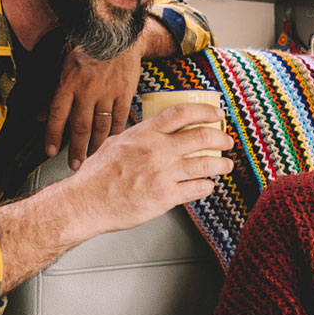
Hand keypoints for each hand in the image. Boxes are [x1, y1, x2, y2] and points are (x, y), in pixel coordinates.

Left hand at [44, 45, 140, 168]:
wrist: (117, 36)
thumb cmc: (87, 52)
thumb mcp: (63, 68)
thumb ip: (51, 94)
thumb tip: (38, 117)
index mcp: (68, 82)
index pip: (57, 114)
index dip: (52, 134)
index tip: (49, 152)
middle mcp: (87, 89)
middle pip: (80, 126)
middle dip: (75, 149)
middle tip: (74, 165)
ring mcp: (108, 92)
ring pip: (100, 126)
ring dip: (95, 145)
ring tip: (91, 157)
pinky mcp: (125, 92)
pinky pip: (120, 118)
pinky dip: (115, 133)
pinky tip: (111, 143)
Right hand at [64, 101, 234, 235]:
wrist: (86, 203)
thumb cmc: (96, 176)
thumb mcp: (115, 143)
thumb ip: (138, 136)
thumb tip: (151, 130)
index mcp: (145, 134)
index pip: (183, 113)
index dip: (205, 111)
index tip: (217, 114)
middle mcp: (158, 151)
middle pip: (202, 136)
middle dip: (221, 138)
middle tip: (227, 141)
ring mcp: (164, 174)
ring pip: (207, 164)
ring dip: (222, 164)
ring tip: (226, 165)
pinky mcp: (166, 197)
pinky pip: (198, 188)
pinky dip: (208, 186)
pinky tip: (208, 185)